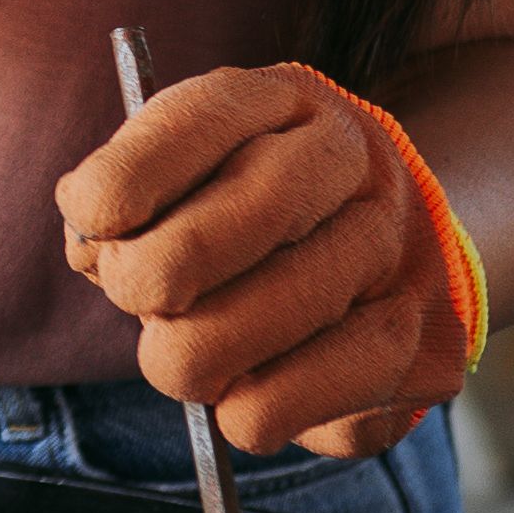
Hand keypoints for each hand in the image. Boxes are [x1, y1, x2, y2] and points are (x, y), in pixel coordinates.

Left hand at [54, 64, 458, 457]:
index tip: (91, 220)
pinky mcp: (422, 346)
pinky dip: (245, 412)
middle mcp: (354, 165)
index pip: (199, 118)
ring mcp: (398, 252)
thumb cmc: (253, 213)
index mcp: (286, 100)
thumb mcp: (190, 171)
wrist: (401, 247)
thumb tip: (95, 251)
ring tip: (185, 355)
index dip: (123, 181)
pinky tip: (245, 392)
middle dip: (149, 277)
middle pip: (220, 229)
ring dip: (189, 358)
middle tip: (139, 298)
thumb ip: (126, 199)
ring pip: (256, 323)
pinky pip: (292, 401)